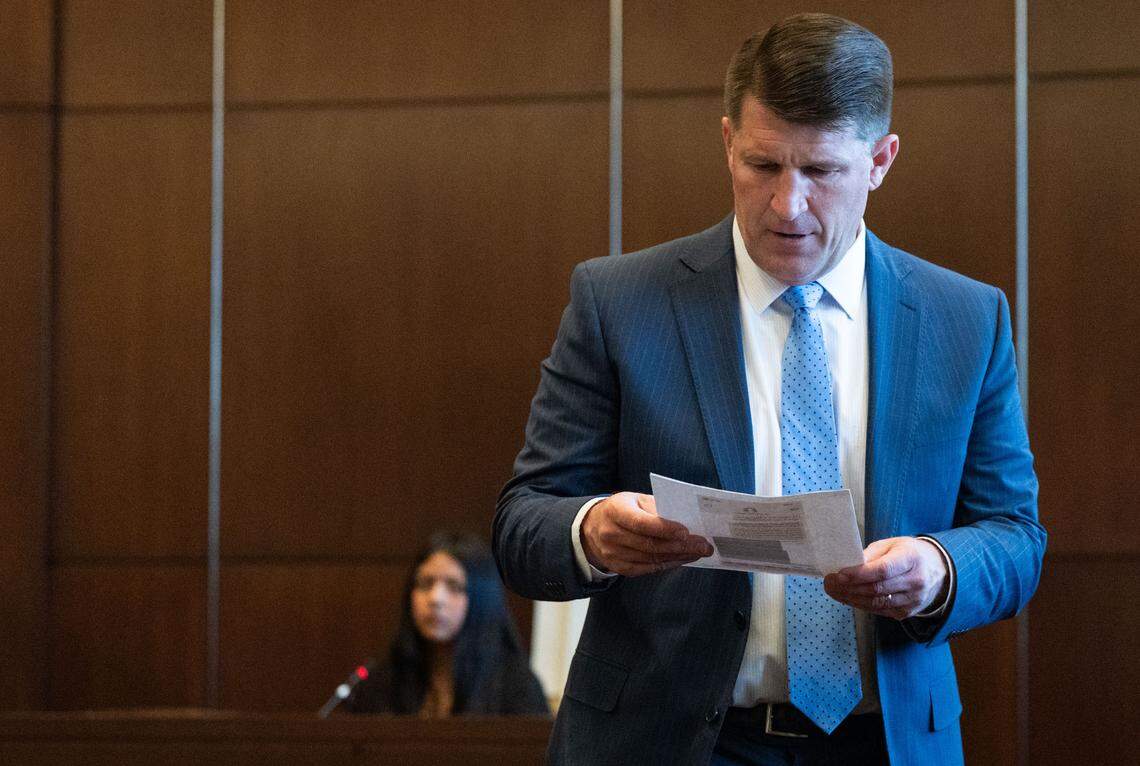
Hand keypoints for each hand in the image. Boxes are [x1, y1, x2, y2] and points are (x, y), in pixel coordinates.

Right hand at [580, 492, 713, 576]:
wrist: (593, 527)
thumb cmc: (621, 509)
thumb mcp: (634, 499)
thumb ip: (656, 508)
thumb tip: (686, 519)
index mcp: (615, 511)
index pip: (641, 523)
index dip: (664, 528)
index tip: (686, 531)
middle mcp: (611, 534)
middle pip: (650, 544)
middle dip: (681, 546)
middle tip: (703, 545)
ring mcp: (613, 554)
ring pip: (651, 559)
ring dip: (678, 556)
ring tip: (698, 552)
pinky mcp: (619, 568)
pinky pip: (648, 569)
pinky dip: (668, 564)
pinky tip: (682, 559)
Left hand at [823, 537, 948, 619]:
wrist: (938, 570)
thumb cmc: (909, 553)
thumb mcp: (892, 545)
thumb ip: (871, 554)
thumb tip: (848, 565)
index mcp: (912, 559)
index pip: (883, 570)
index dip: (859, 574)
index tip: (839, 574)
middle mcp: (915, 581)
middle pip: (877, 589)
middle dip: (848, 587)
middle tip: (828, 583)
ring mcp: (913, 600)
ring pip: (876, 603)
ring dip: (850, 598)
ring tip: (833, 591)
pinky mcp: (907, 612)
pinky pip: (880, 611)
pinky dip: (861, 605)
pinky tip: (847, 598)